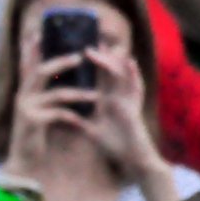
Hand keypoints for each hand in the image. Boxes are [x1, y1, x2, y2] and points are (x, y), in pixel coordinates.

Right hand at [5, 52, 94, 177]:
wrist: (24, 161)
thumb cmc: (33, 136)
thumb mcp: (36, 112)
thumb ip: (43, 96)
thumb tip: (56, 80)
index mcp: (24, 92)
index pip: (27, 65)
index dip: (32, 48)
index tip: (39, 32)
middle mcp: (22, 97)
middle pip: (40, 72)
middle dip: (60, 62)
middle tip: (79, 57)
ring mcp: (26, 109)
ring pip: (55, 94)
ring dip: (78, 93)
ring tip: (96, 94)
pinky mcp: (33, 122)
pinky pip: (58, 114)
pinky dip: (73, 116)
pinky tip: (83, 123)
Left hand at [76, 48, 165, 180]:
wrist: (133, 160)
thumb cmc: (116, 145)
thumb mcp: (92, 130)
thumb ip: (80, 121)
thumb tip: (64, 116)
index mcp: (107, 100)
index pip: (98, 77)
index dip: (91, 63)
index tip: (78, 48)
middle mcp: (118, 97)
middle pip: (110, 71)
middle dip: (102, 55)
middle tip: (89, 40)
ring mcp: (127, 101)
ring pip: (122, 75)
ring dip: (113, 60)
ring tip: (105, 46)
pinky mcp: (134, 109)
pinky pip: (135, 89)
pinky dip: (133, 75)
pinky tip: (130, 63)